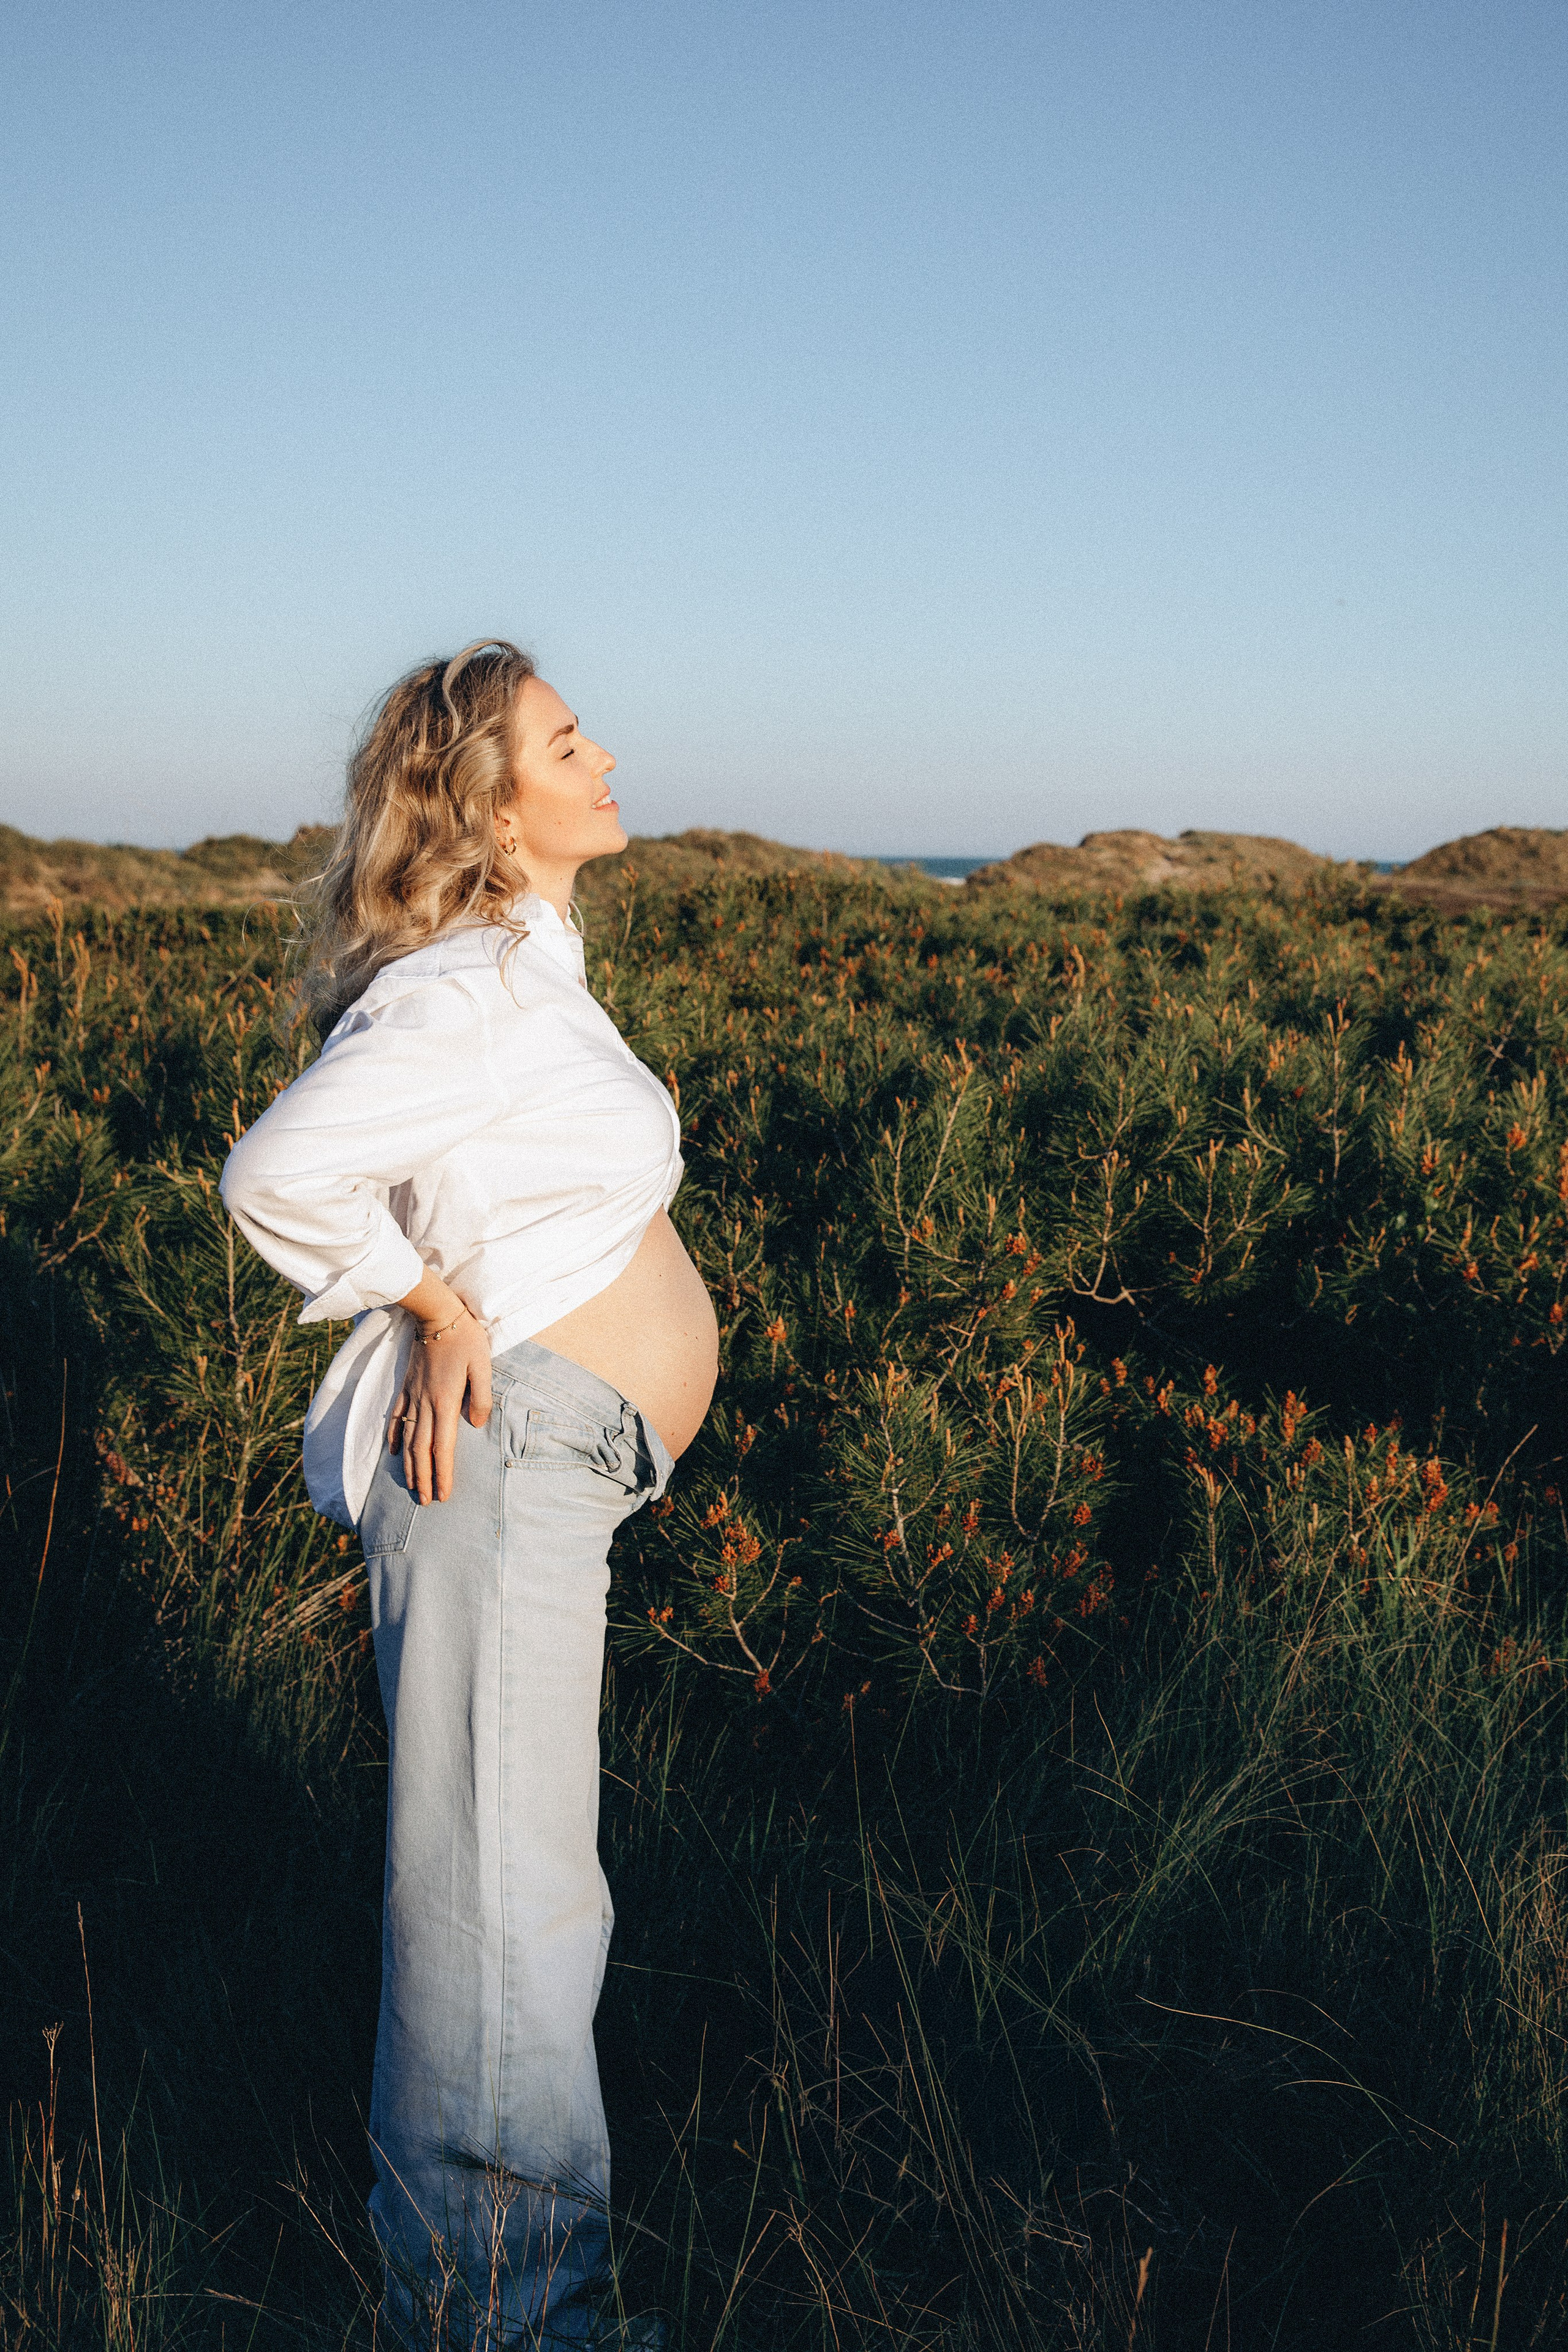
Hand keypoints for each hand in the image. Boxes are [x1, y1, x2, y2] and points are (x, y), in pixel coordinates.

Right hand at [388, 1305, 492, 1504]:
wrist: (437, 1314)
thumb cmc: (465, 1339)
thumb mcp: (483, 1366)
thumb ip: (481, 1397)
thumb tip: (476, 1425)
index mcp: (445, 1402)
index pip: (443, 1447)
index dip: (442, 1473)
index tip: (443, 1495)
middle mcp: (425, 1403)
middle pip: (421, 1449)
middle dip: (423, 1478)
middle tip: (426, 1501)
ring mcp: (413, 1395)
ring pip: (408, 1438)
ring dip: (409, 1465)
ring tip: (412, 1486)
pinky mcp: (407, 1386)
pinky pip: (397, 1417)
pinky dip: (395, 1437)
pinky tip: (395, 1452)